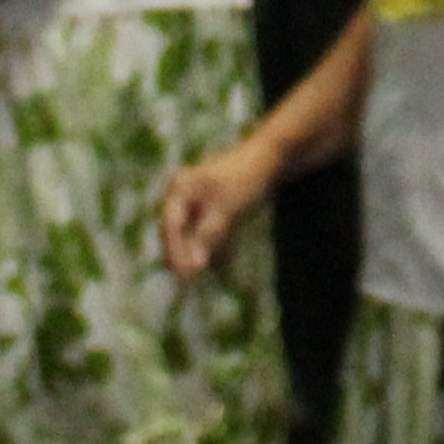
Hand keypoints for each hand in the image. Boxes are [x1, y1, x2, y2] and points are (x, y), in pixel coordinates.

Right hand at [159, 143, 275, 279]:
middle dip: (188, 257)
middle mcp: (184, 194)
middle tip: (192, 284)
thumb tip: (192, 269)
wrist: (272, 159)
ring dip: (204, 255)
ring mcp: (200, 201)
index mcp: (180, 190)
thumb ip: (207, 238)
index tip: (183, 278)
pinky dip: (218, 247)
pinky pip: (212, 232)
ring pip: (196, 235)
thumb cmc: (245, 180)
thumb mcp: (225, 211)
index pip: (171, 228)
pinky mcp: (216, 207)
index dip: (175, 254)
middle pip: (180, 233)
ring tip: (212, 277)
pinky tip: (226, 267)